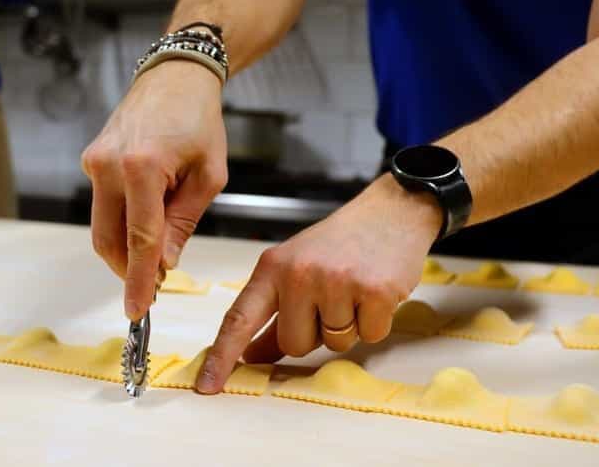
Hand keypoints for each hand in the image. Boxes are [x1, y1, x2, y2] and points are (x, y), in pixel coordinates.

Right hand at [81, 60, 226, 319]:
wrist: (175, 77)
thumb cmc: (200, 122)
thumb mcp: (208, 176)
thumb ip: (183, 222)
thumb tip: (163, 263)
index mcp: (141, 167)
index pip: (139, 239)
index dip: (139, 280)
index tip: (137, 312)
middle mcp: (108, 165)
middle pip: (109, 240)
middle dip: (129, 269)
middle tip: (156, 283)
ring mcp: (94, 162)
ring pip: (101, 227)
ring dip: (125, 249)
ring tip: (156, 252)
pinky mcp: (91, 160)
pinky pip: (102, 206)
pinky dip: (122, 224)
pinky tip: (147, 220)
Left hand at [195, 176, 442, 392]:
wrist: (390, 212)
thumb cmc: (340, 243)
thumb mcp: (296, 267)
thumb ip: (273, 313)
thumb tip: (251, 355)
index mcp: (273, 267)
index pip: (240, 318)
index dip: (222, 355)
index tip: (208, 386)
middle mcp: (300, 273)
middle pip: (294, 345)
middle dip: (315, 333)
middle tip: (332, 299)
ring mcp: (337, 282)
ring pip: (334, 343)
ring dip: (348, 326)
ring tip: (355, 290)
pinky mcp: (374, 291)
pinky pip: (369, 336)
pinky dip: (375, 322)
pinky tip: (375, 292)